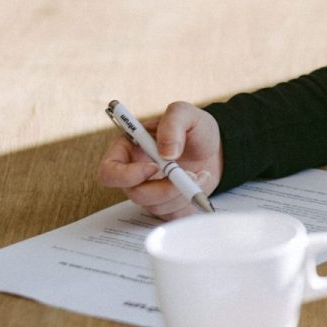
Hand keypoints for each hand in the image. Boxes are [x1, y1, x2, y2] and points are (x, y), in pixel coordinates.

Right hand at [97, 101, 223, 218]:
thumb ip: (173, 124)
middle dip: (164, 188)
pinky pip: (170, 213)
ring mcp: (149, 191)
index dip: (127, 175)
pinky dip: (188, 202)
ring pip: (154, 205)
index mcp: (128, 150)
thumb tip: (166, 153)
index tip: (154, 167)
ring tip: (200, 174)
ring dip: (181, 192)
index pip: (109, 172)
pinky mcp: (166, 205)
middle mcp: (134, 174)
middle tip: (189, 174)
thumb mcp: (184, 113)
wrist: (217, 146)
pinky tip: (199, 184)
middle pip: (134, 193)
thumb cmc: (195, 128)